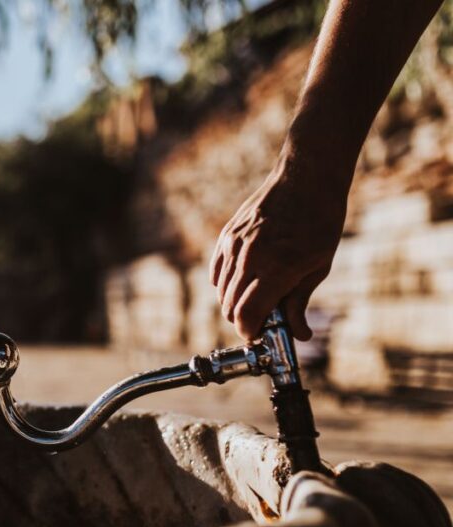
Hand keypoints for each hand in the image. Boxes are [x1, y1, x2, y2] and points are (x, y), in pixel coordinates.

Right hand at [210, 157, 345, 340]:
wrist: (306, 179)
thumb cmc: (319, 223)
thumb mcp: (318, 266)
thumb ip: (299, 302)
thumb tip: (299, 334)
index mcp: (277, 269)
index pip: (247, 315)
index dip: (249, 332)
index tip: (257, 336)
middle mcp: (250, 258)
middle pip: (230, 307)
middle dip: (243, 321)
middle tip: (260, 322)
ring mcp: (234, 246)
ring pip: (221, 291)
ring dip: (234, 303)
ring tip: (254, 300)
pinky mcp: (227, 236)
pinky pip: (217, 272)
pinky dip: (224, 284)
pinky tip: (243, 282)